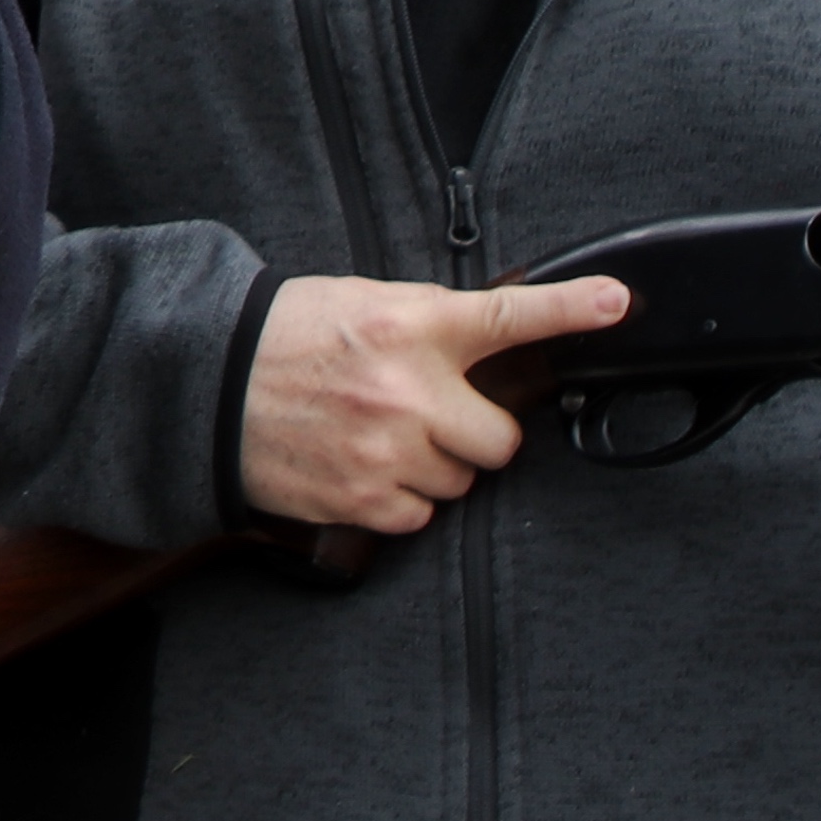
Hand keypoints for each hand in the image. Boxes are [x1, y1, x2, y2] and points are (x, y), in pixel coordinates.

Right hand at [238, 271, 632, 532]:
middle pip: (500, 440)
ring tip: (374, 436)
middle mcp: (404, 390)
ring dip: (430, 467)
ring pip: (458, 483)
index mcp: (406, 325)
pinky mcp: (360, 498)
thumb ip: (429, 324)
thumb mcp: (360, 303)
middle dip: (474, 434)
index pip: (506, 316)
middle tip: (430, 417)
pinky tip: (359, 465)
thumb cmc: (284, 337)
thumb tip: (493, 339)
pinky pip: (417, 516)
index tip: (618, 304)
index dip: (571, 308)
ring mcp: (384, 449)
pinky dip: (396, 498)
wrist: (202, 380)